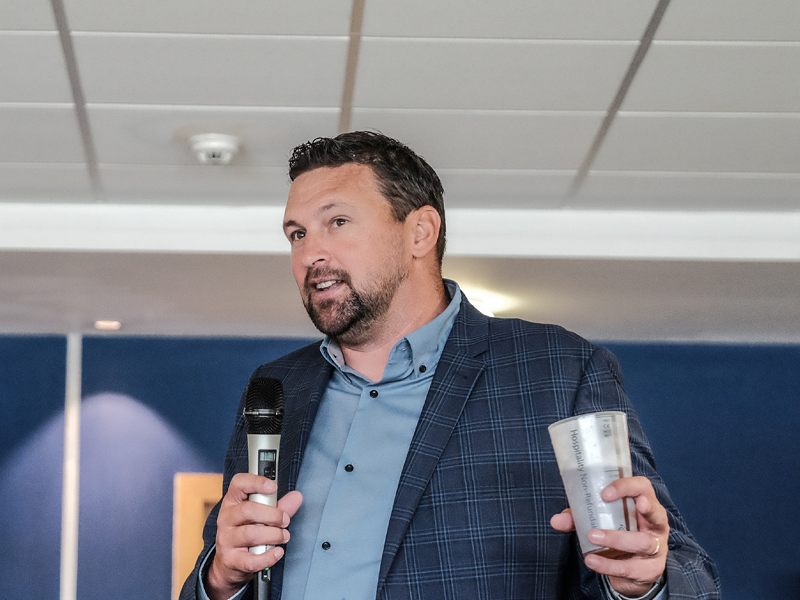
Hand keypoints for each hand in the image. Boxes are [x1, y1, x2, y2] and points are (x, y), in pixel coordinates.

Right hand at [206, 473, 302, 599]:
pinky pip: (251, 560)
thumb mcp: (261, 514)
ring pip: (250, 534)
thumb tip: (297, 496)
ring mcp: (226, 539)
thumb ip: (280, 505)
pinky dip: (268, 557)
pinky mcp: (231, 560)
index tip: (273, 487)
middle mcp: (226, 518)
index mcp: (233, 501)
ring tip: (284, 536)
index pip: (239, 483)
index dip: (256, 482)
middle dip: (273, 514)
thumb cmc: (247, 530)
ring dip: (273, 535)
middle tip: (285, 520)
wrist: (230, 562)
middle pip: (248, 510)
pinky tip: (278, 552)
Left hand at [550, 476, 668, 597]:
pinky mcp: (650, 570)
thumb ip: (579, 519)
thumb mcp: (599, 522)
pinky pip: (630, 567)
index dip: (626, 486)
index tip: (604, 492)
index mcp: (644, 504)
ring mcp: (657, 548)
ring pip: (643, 542)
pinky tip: (592, 561)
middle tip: (608, 501)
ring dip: (616, 538)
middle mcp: (656, 524)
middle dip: (639, 508)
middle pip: (655, 512)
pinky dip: (609, 565)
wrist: (633, 571)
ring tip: (592, 536)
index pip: (643, 487)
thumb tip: (556, 520)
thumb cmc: (618, 534)